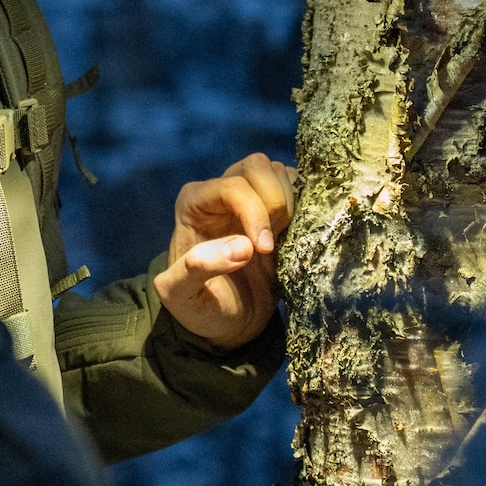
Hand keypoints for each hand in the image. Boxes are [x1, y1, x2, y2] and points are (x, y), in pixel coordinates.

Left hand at [152, 152, 297, 348]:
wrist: (226, 320)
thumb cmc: (200, 306)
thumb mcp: (182, 297)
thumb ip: (196, 270)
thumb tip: (242, 247)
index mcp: (193, 203)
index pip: (232, 186)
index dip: (255, 212)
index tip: (263, 249)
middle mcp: (220, 191)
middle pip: (257, 166)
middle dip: (275, 201)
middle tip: (272, 242)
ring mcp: (250, 195)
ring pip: (278, 171)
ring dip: (290, 204)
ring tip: (282, 240)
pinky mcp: (275, 207)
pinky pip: (296, 185)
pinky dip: (304, 205)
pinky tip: (296, 234)